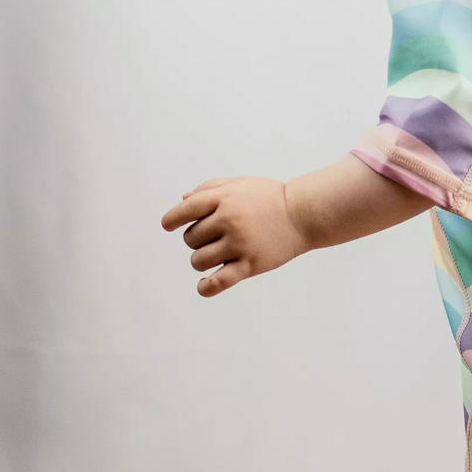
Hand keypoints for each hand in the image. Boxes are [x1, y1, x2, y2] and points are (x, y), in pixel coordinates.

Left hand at [161, 176, 309, 297]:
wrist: (303, 215)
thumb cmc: (270, 198)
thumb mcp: (241, 184)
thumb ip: (210, 188)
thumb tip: (182, 201)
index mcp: (224, 199)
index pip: (185, 210)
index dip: (172, 219)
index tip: (168, 225)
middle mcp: (229, 220)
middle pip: (190, 238)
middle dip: (197, 239)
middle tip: (215, 236)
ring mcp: (240, 244)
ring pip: (199, 261)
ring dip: (201, 260)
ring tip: (216, 255)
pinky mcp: (250, 265)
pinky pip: (219, 282)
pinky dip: (206, 287)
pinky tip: (204, 285)